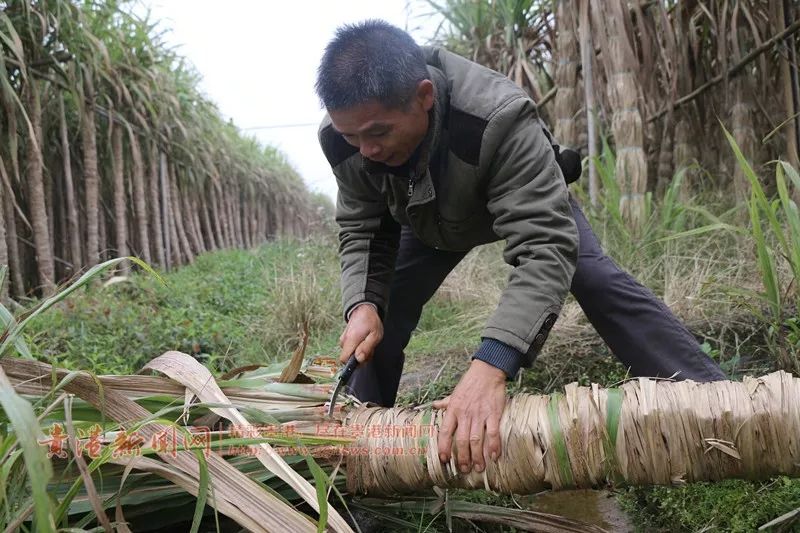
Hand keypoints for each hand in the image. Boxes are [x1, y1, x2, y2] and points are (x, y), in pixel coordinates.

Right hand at [339, 304, 382, 363]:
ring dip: (359, 351)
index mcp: (351, 340)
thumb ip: (366, 348)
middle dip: (359, 357)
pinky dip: (357, 346)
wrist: (364, 308)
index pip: (344, 359)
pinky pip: (350, 347)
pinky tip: (363, 340)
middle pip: (348, 357)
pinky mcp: (345, 337)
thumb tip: (359, 359)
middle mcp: (344, 340)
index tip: (363, 358)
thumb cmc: (371, 321)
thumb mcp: (375, 335)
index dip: (353, 363)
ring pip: (349, 352)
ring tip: (367, 342)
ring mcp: (343, 338)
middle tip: (369, 349)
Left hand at [433, 359, 506, 473]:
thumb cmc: (470, 383)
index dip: (443, 447)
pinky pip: (493, 433)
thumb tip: (434, 405)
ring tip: (478, 468)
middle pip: (461, 440)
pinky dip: (494, 446)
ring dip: (477, 456)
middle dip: (463, 458)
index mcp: (453, 410)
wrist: (487, 371)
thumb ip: (445, 402)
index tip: (444, 460)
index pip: (445, 432)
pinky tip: (494, 456)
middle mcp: (465, 414)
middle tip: (465, 469)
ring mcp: (480, 415)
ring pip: (476, 440)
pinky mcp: (494, 414)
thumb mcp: (454, 393)